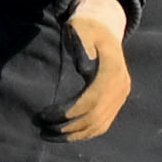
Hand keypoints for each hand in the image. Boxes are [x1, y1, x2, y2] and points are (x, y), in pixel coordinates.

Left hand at [49, 0, 134, 141]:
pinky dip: (83, 134)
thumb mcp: (81, 29)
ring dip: (72, 134)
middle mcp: (120, 86)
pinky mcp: (117, 102)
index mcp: (112, 70)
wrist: (105, 27)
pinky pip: (102, 125)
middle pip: (94, 117)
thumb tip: (84, 69)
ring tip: (48, 134)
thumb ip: (82, 45)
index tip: (45, 115)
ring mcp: (120, 96)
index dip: (67, 112)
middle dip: (66, 127)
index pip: (91, 100)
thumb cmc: (87, 27)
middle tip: (41, 128)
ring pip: (98, 125)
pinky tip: (65, 135)